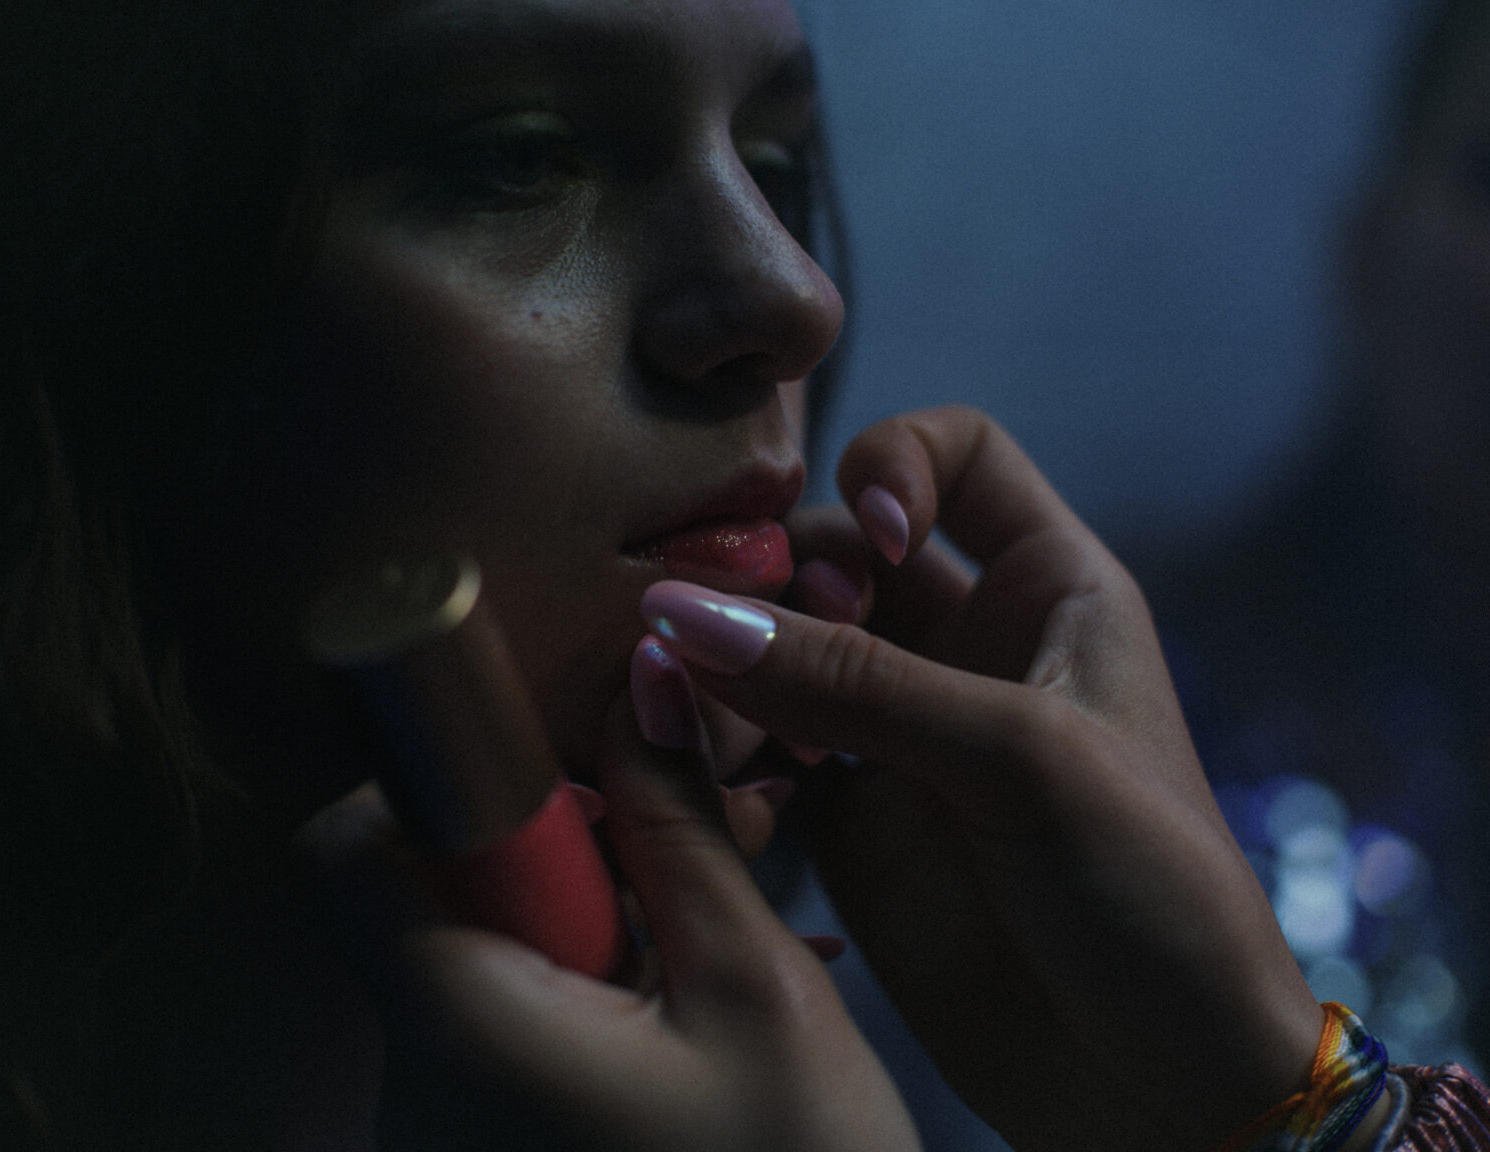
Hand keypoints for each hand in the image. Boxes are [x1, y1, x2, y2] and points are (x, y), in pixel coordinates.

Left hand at [296, 691, 920, 1151]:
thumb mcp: (755, 989)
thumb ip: (680, 824)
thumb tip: (647, 674)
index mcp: (462, 1033)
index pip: (350, 848)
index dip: (442, 776)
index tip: (563, 779)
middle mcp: (415, 1090)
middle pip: (426, 896)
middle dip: (552, 854)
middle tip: (670, 874)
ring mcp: (443, 1129)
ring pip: (476, 959)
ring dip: (584, 924)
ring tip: (694, 962)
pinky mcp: (483, 1148)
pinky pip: (500, 1025)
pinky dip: (580, 991)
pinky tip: (676, 1018)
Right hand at [640, 406, 1325, 1151]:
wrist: (1156, 1084)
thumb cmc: (1148, 893)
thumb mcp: (1021, 759)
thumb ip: (854, 685)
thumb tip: (683, 616)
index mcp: (1047, 590)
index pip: (955, 455)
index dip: (895, 464)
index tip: (878, 542)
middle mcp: (965, 645)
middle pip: (837, 551)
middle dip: (779, 579)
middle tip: (730, 635)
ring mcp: (900, 732)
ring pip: (782, 649)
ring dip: (728, 663)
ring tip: (690, 706)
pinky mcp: (850, 819)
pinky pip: (757, 751)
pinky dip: (716, 749)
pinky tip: (708, 776)